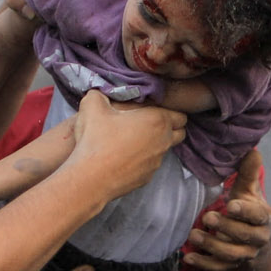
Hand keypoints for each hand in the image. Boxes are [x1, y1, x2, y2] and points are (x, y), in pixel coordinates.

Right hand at [67, 91, 185, 196]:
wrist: (89, 178)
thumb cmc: (95, 140)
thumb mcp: (92, 105)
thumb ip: (100, 93)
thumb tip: (100, 92)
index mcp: (157, 120)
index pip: (180, 114)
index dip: (170, 110)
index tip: (154, 109)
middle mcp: (163, 142)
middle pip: (179, 132)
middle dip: (169, 127)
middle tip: (148, 122)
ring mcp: (156, 162)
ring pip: (165, 149)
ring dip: (155, 143)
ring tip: (132, 138)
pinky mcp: (147, 177)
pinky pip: (151, 164)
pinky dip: (143, 159)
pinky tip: (124, 156)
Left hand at [184, 150, 270, 270]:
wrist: (253, 243)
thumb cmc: (247, 210)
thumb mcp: (248, 191)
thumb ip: (248, 173)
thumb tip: (252, 149)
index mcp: (264, 218)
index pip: (258, 216)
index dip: (245, 212)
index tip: (231, 205)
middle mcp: (258, 238)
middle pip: (244, 236)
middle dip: (225, 228)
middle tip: (207, 217)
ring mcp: (246, 254)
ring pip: (231, 254)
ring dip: (211, 246)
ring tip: (193, 235)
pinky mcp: (232, 266)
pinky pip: (219, 268)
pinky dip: (203, 264)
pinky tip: (188, 257)